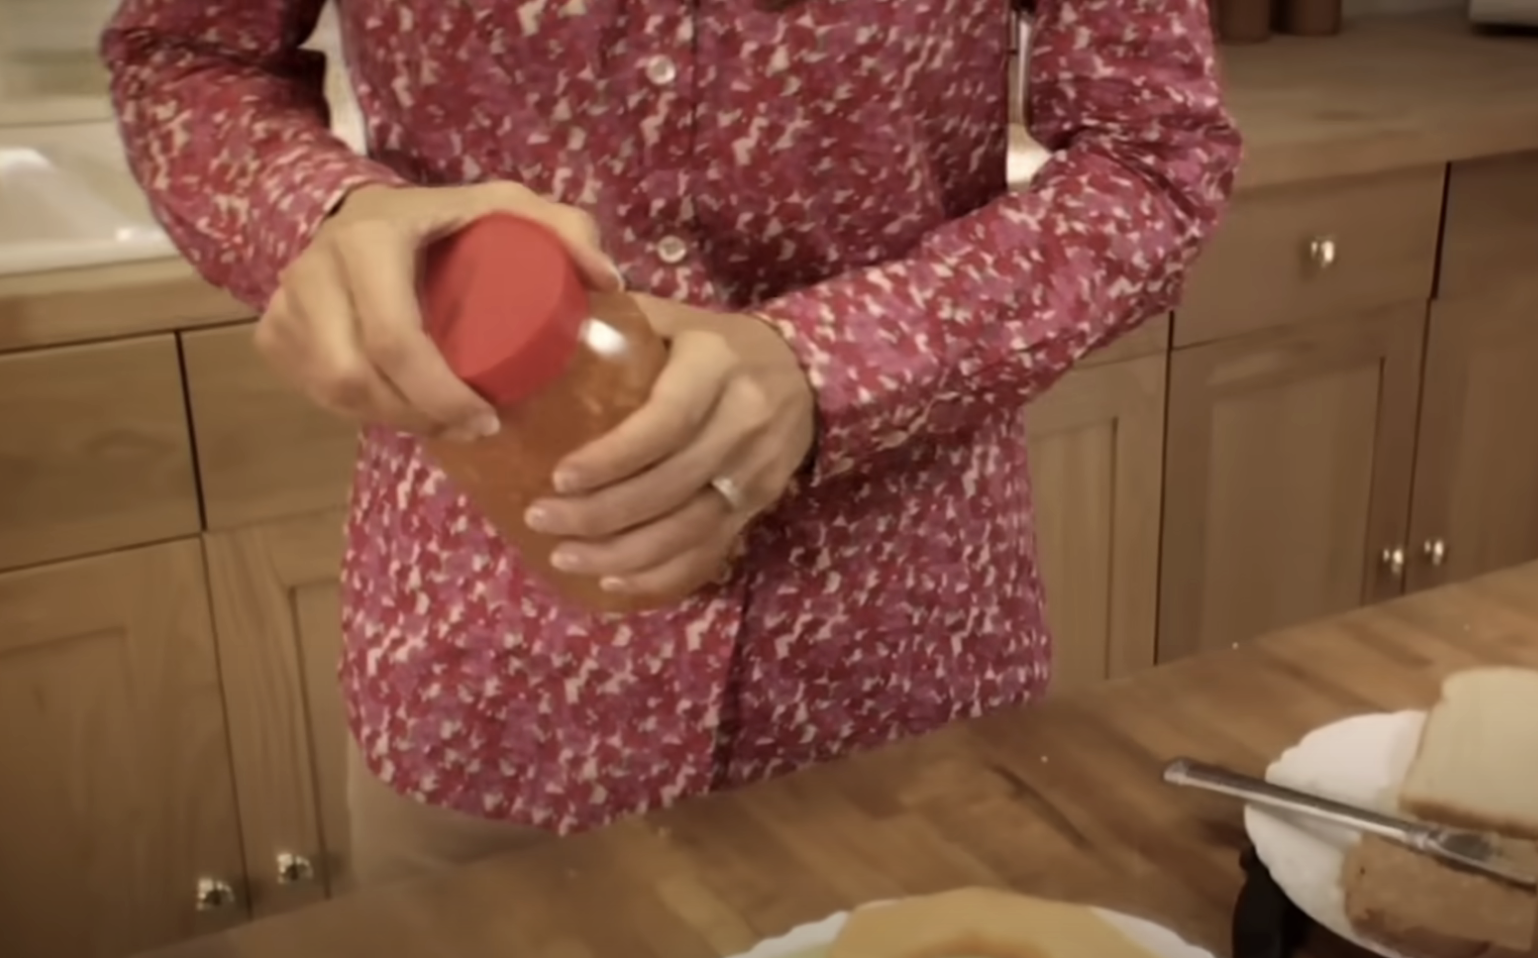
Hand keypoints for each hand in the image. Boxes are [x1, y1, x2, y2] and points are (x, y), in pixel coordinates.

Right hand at [255, 182, 619, 439]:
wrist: (362, 211)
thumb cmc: (445, 218)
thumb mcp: (506, 207)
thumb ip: (563, 229)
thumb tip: (608, 280)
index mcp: (368, 241)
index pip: (396, 341)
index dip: (441, 395)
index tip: (488, 418)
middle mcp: (313, 270)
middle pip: (354, 378)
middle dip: (416, 416)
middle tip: (470, 428)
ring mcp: (285, 303)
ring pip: (332, 393)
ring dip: (389, 419)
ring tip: (440, 421)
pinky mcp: (273, 331)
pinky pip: (313, 391)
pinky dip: (359, 410)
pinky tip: (398, 407)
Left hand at [524, 296, 815, 596]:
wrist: (804, 374)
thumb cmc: (718, 345)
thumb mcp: (674, 320)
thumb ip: (614, 322)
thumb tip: (536, 328)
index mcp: (715, 367)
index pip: (664, 422)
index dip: (611, 458)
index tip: (559, 477)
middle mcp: (742, 422)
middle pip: (669, 485)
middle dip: (600, 512)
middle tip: (541, 518)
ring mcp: (755, 472)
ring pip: (686, 529)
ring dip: (621, 554)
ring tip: (564, 556)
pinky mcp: (758, 507)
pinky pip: (707, 553)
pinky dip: (659, 575)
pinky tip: (612, 581)